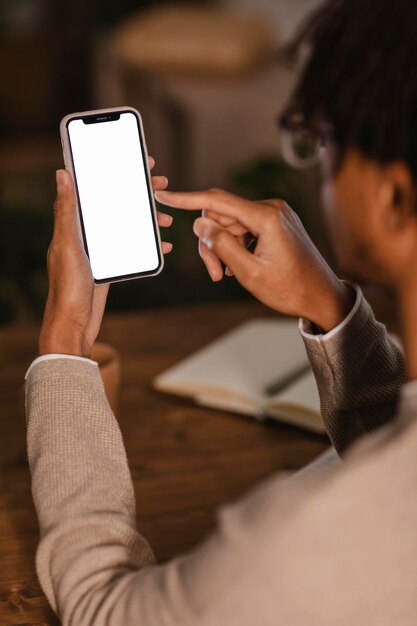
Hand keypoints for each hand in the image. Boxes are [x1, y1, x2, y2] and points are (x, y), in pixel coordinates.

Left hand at [39, 160, 172, 357]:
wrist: (73, 323)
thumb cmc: (66, 286)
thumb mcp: (68, 245)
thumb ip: (67, 211)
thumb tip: (62, 174)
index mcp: (73, 223)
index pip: (95, 189)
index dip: (114, 171)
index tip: (137, 162)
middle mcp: (86, 233)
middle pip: (115, 204)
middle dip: (138, 193)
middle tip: (159, 182)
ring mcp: (100, 249)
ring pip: (127, 225)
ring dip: (147, 219)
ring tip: (166, 217)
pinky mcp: (109, 265)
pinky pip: (132, 247)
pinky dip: (148, 244)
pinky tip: (163, 244)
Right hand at [155, 188, 353, 330]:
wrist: (321, 296)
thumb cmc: (290, 289)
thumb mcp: (249, 273)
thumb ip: (222, 246)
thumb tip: (200, 223)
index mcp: (267, 217)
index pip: (217, 201)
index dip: (187, 199)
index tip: (164, 195)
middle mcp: (272, 208)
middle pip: (221, 216)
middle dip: (210, 242)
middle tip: (213, 273)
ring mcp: (275, 214)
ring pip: (230, 224)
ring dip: (222, 248)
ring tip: (224, 275)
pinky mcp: (276, 222)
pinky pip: (244, 228)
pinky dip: (235, 245)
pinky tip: (237, 265)